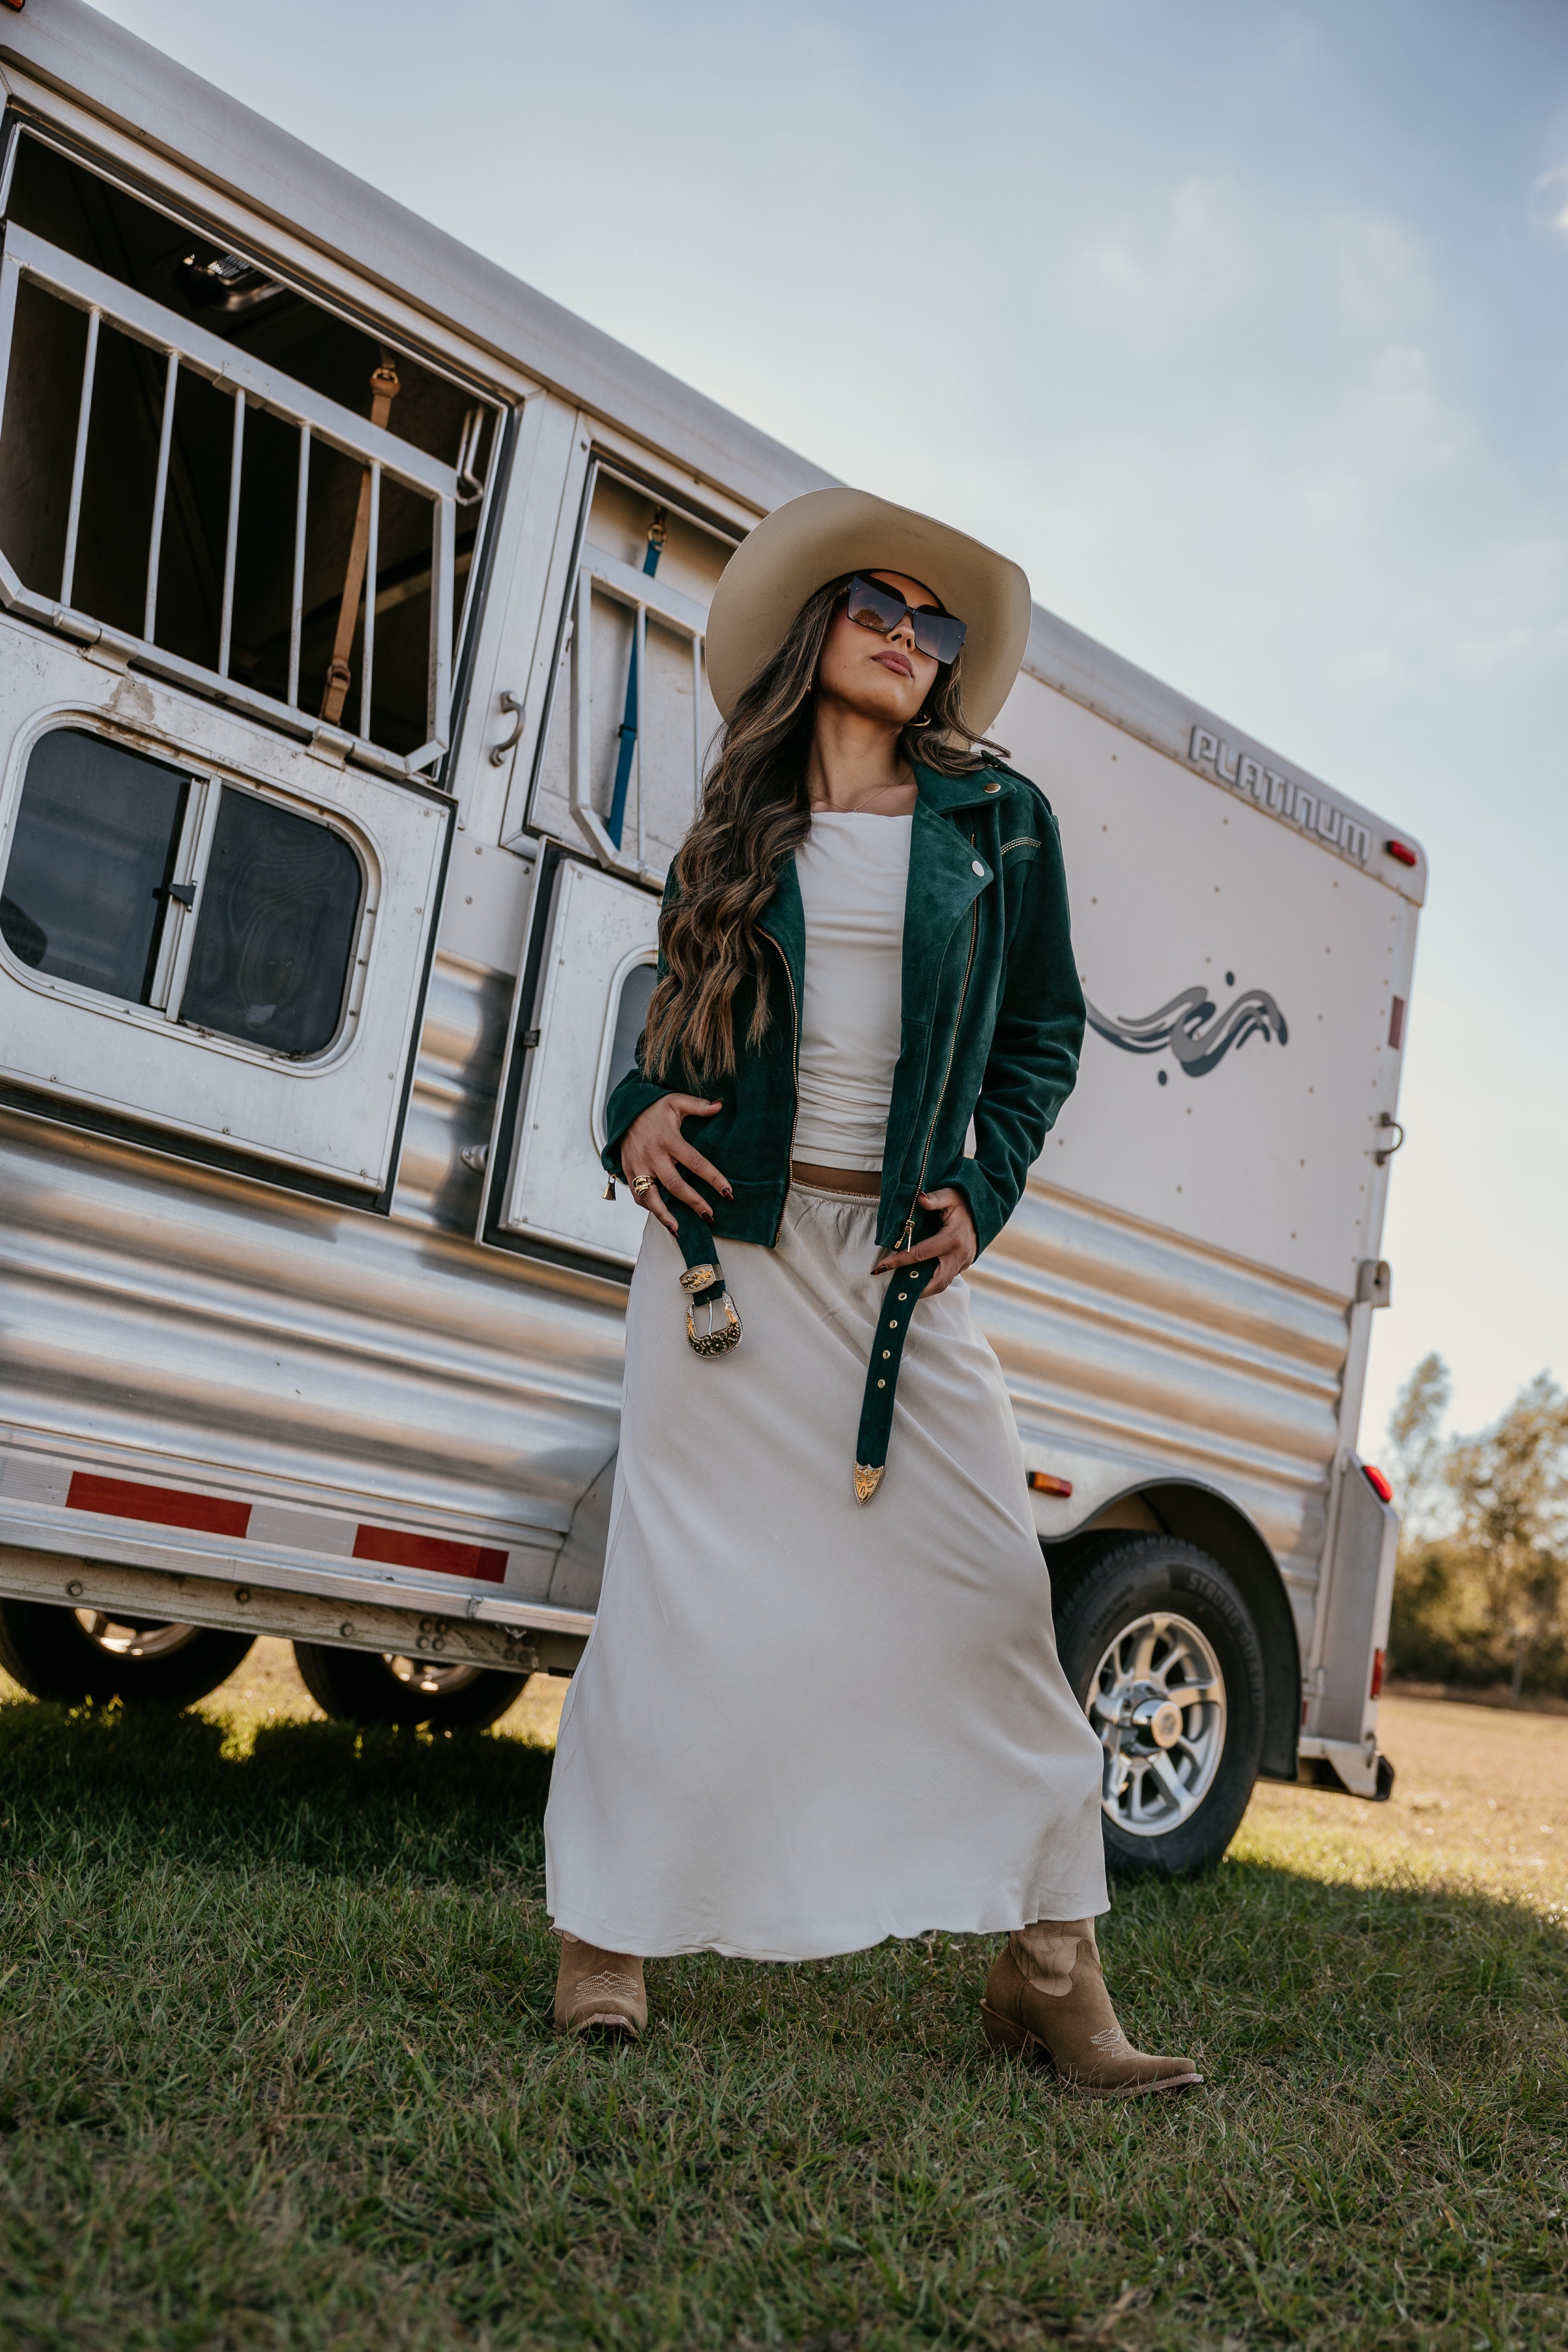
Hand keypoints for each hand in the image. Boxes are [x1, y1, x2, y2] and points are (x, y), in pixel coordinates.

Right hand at [621, 1094, 730, 1237]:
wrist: (623, 1111)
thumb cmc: (654, 1108)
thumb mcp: (675, 1101)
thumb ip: (698, 1105)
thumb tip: (721, 1105)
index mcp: (668, 1139)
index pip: (694, 1162)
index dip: (712, 1178)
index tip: (728, 1192)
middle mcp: (652, 1155)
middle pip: (675, 1184)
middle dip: (693, 1202)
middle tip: (710, 1215)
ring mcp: (638, 1166)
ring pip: (651, 1196)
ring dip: (665, 1215)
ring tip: (679, 1230)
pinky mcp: (629, 1172)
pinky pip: (638, 1196)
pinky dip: (649, 1208)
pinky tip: (663, 1218)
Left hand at [871, 1187, 976, 1297]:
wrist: (984, 1211)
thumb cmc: (964, 1203)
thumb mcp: (951, 1195)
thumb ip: (935, 1198)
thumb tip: (920, 1199)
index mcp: (953, 1239)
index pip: (921, 1254)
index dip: (900, 1260)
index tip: (881, 1266)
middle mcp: (959, 1255)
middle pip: (937, 1282)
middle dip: (916, 1290)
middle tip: (896, 1293)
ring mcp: (963, 1263)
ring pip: (942, 1284)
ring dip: (923, 1288)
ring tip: (903, 1288)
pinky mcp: (963, 1266)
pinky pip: (946, 1277)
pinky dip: (931, 1280)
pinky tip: (916, 1279)